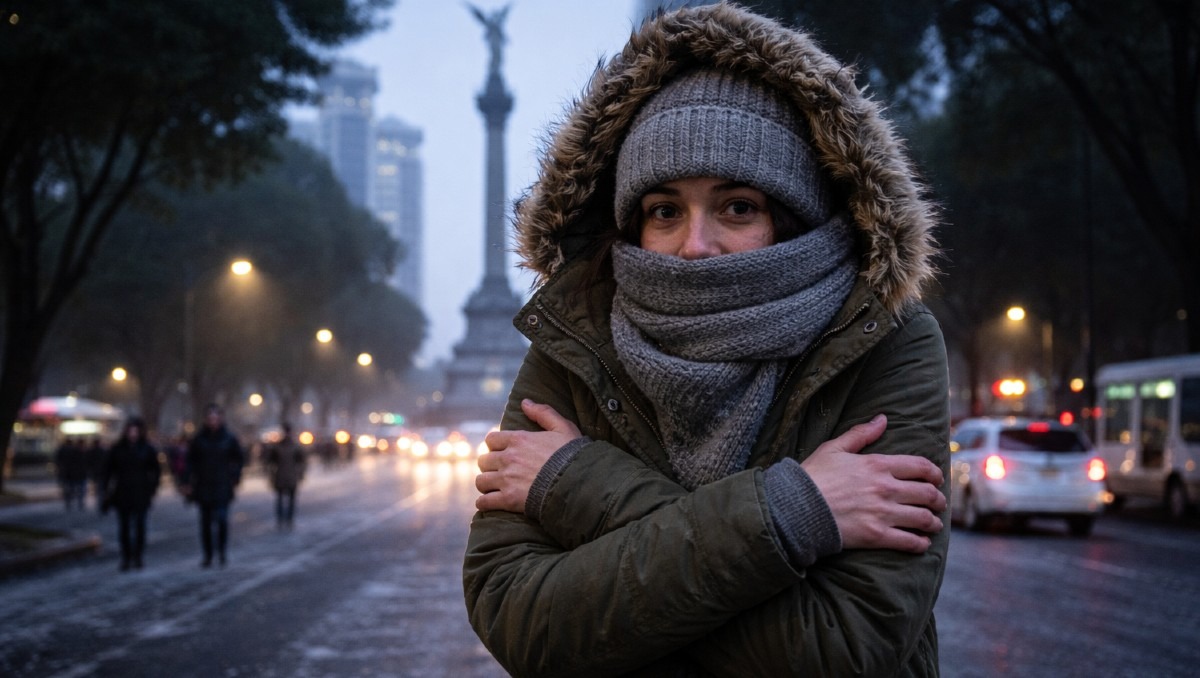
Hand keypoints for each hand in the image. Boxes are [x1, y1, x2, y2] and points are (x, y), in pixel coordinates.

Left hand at [475, 400, 581, 512]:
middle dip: (490, 466)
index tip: (502, 452)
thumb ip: (543, 413)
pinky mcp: (508, 500)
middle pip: (483, 460)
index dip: (495, 446)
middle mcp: (508, 458)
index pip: (491, 440)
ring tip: (495, 487)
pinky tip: (490, 503)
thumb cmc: (573, 455)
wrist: (579, 482)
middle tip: (500, 471)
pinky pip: (484, 502)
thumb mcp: (563, 427)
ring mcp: (507, 479)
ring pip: (481, 481)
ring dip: (487, 484)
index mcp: (519, 439)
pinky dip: (485, 503)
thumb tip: (525, 402)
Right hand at [801, 414, 945, 553]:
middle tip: (939, 503)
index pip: (920, 467)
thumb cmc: (813, 476)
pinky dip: (920, 544)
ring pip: (923, 518)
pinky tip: (922, 543)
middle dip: (938, 499)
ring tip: (934, 524)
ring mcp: (883, 513)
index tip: (937, 479)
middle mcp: (886, 488)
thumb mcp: (834, 448)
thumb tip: (882, 419)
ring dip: (933, 522)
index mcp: (878, 465)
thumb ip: (861, 434)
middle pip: (927, 493)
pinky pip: (909, 542)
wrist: (796, 507)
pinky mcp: (877, 536)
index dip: (935, 473)